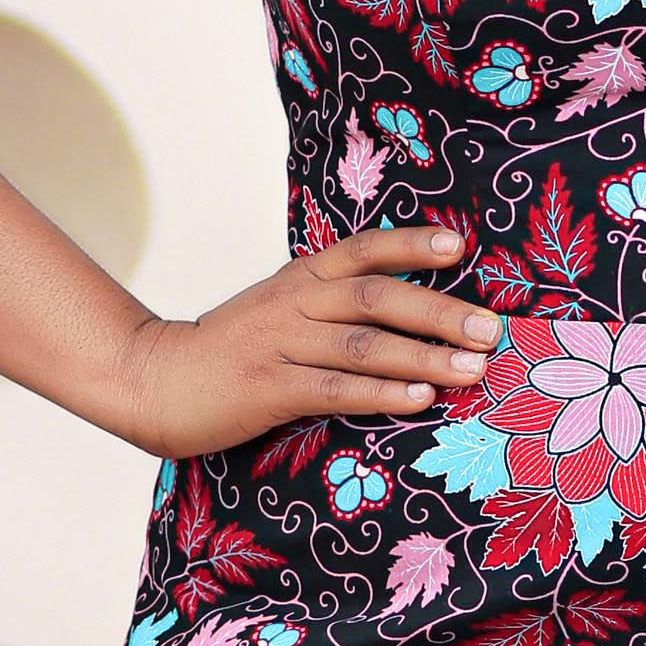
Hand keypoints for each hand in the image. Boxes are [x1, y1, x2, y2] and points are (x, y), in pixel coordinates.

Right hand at [104, 222, 496, 460]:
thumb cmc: (233, 350)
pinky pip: (335, 389)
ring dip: (425, 356)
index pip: (363, 250)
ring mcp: (280, 345)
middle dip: (440, 311)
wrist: (155, 379)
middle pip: (376, 296)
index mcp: (300, 278)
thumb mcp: (280, 308)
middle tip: (490, 329)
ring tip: (474, 370)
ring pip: (364, 345)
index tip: (459, 247)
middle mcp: (293, 302)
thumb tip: (412, 306)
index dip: (411, 245)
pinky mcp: (269, 389)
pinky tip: (420, 400)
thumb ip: (333, 302)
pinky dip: (382, 394)